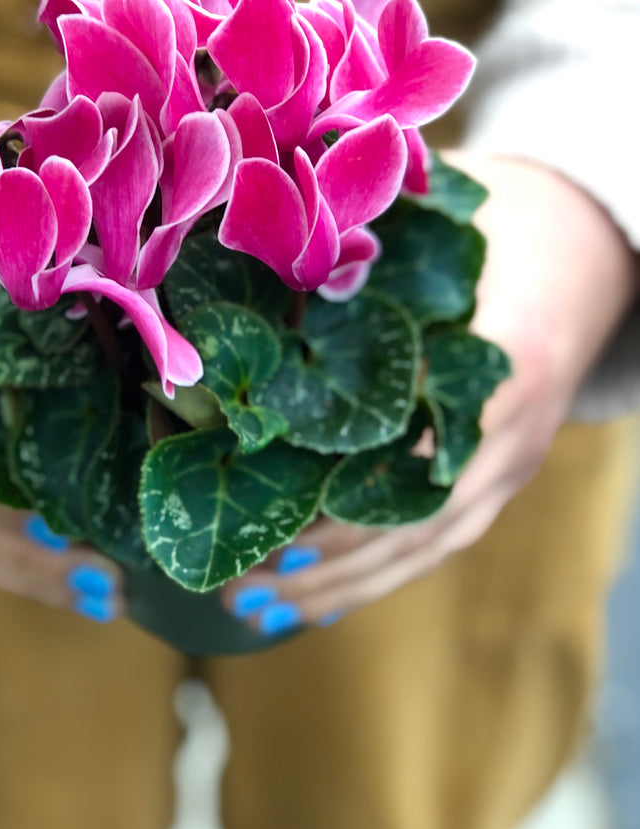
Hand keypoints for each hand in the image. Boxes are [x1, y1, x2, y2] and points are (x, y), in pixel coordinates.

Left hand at [221, 155, 639, 634]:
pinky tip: (320, 592)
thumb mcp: (446, 220)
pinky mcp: (503, 471)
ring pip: (430, 544)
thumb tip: (256, 269)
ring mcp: (515, 458)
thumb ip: (370, 251)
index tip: (277, 528)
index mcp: (506, 358)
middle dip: (330, 565)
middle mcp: (516, 427)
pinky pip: (443, 536)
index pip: (426, 449)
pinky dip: (380, 570)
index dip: (353, 501)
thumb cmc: (504, 221)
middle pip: (421, 521)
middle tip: (240, 587)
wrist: (588, 241)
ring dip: (345, 585)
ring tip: (258, 608)